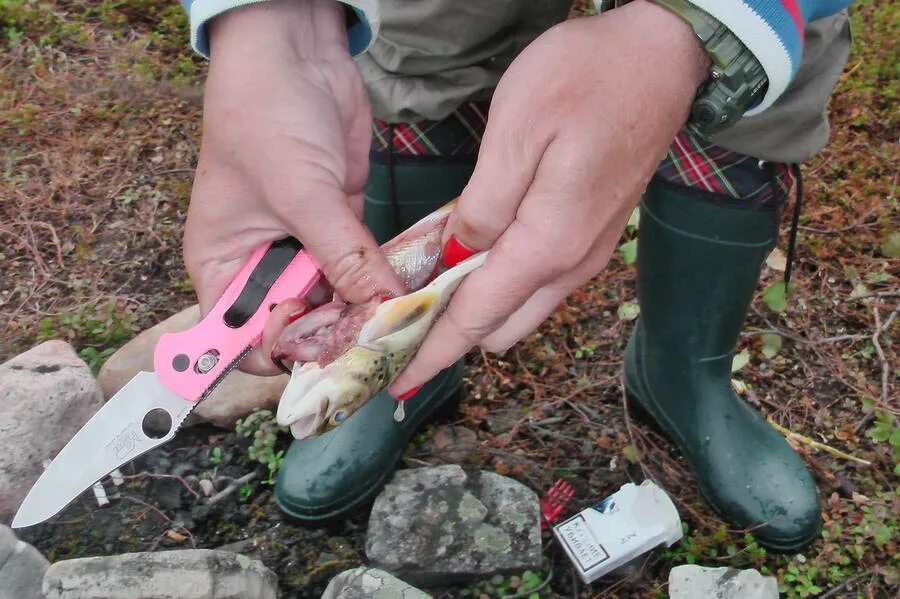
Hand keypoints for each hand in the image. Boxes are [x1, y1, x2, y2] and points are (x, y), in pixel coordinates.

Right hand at [184, 0, 404, 374]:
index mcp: (223, 267)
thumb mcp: (300, 193)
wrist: (292, 52)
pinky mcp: (340, 224)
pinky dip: (382, 279)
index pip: (243, 341)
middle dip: (335, 336)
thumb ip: (342, 255)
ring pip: (337, 298)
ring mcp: (304, 245)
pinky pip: (363, 265)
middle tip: (381, 341)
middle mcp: (262, 265)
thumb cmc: (264, 117)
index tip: (328, 355)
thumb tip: (380, 308)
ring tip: (402, 322)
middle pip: (298, 325)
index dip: (281, 356)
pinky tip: (409, 292)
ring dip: (366, 309)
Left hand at [389, 0, 708, 394]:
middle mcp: (573, 264)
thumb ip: (482, 208)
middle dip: (451, 332)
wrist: (662, 56)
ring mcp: (588, 251)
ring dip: (477, 307)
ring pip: (522, 307)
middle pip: (500, 327)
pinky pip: (539, 281)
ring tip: (430, 283)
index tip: (397, 380)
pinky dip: (502, 282)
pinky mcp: (594, 234)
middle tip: (402, 312)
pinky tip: (474, 253)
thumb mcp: (515, 135)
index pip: (478, 319)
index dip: (433, 352)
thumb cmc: (586, 80)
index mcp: (549, 245)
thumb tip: (457, 255)